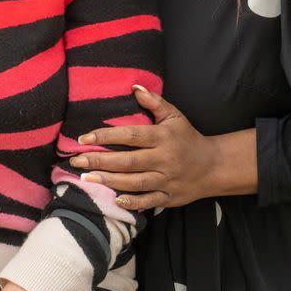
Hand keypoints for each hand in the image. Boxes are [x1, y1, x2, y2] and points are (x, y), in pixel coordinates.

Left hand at [68, 85, 216, 209]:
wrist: (214, 167)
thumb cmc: (188, 138)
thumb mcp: (175, 116)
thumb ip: (155, 102)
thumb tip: (134, 87)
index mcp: (163, 137)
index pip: (131, 135)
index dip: (106, 136)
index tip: (83, 137)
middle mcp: (164, 159)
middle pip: (128, 161)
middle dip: (100, 161)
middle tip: (77, 160)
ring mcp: (167, 180)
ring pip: (135, 182)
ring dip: (109, 181)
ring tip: (86, 178)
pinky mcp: (169, 197)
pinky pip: (148, 201)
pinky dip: (132, 202)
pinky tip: (114, 199)